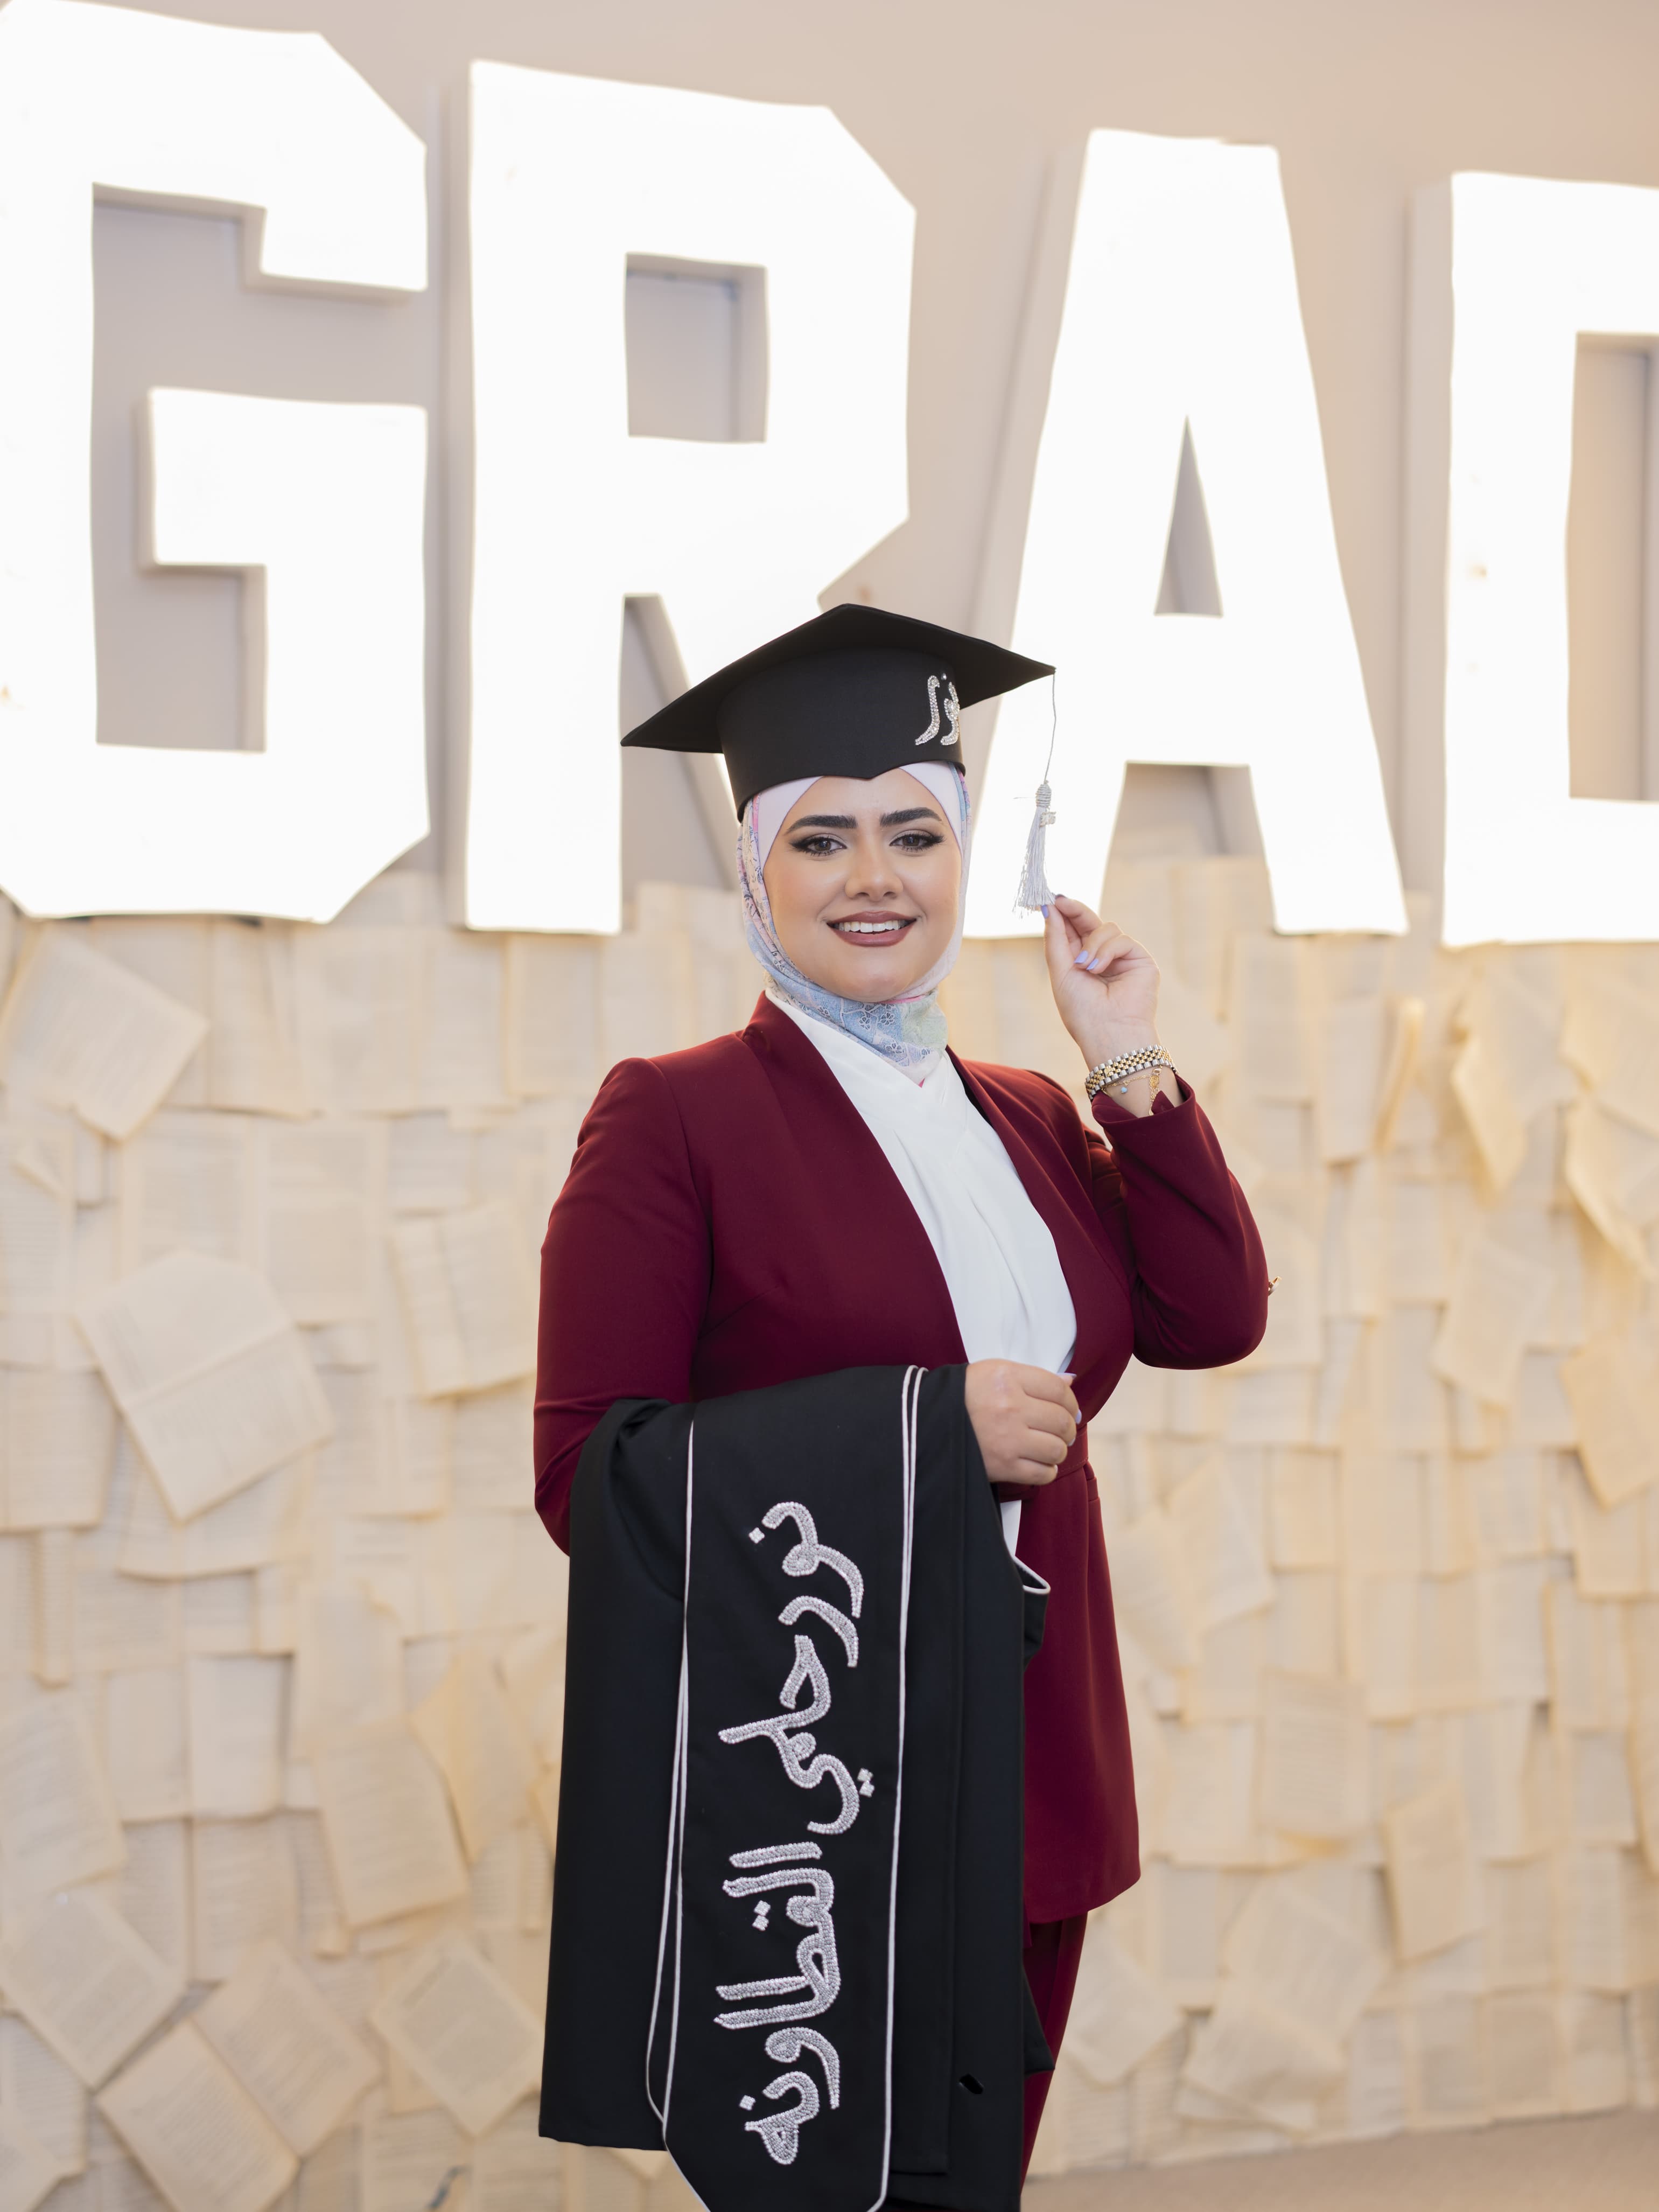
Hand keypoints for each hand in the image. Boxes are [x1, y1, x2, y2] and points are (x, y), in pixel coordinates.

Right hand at [964, 1360, 1078, 1486]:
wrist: (929, 1420)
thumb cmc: (965, 1394)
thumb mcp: (995, 1372)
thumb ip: (1033, 1377)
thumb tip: (1070, 1382)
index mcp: (1008, 1378)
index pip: (1058, 1390)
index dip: (1071, 1402)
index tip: (1069, 1409)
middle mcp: (1010, 1407)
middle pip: (1062, 1421)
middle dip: (1067, 1428)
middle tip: (1060, 1431)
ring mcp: (1008, 1439)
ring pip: (1057, 1449)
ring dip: (1057, 1450)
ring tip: (1047, 1447)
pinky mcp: (1003, 1466)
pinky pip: (1043, 1473)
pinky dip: (1047, 1470)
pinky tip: (1037, 1463)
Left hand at [1041, 896, 1160, 1063]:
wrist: (1107, 1032)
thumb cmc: (1082, 1011)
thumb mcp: (1061, 972)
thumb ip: (1056, 940)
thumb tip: (1050, 909)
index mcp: (1082, 961)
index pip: (1074, 930)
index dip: (1064, 914)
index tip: (1050, 900)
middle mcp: (1103, 957)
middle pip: (1090, 922)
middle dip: (1075, 911)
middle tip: (1061, 901)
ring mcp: (1122, 958)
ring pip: (1106, 928)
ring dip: (1091, 944)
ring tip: (1085, 967)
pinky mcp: (1140, 959)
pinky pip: (1121, 939)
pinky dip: (1106, 951)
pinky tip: (1098, 969)